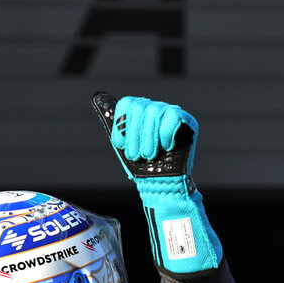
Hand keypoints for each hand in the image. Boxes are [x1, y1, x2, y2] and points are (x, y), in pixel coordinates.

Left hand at [93, 92, 221, 272]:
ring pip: (154, 112)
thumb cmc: (142, 166)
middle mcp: (155, 108)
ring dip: (149, 140)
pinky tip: (167, 147)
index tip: (122, 145)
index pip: (127, 103)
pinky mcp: (186, 120)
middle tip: (138, 155)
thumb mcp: (123, 145)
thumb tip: (97, 97)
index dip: (122, 126)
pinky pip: (171, 117)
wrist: (160, 185)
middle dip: (135, 137)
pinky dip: (165, 136)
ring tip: (151, 155)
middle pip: (139, 107)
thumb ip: (114, 123)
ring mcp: (171, 112)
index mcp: (139, 111)